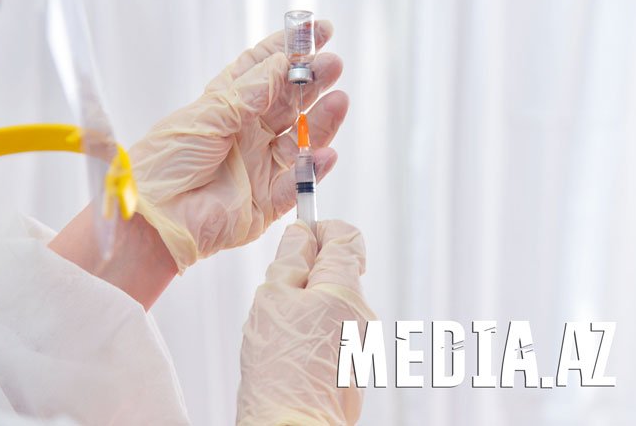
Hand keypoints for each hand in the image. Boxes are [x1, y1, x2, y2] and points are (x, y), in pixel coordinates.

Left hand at [130, 21, 347, 271]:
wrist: (154, 216)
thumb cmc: (167, 162)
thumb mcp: (207, 116)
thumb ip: (249, 93)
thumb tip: (282, 63)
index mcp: (226, 108)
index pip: (264, 72)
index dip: (291, 52)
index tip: (318, 33)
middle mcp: (246, 134)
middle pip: (289, 103)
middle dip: (312, 82)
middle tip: (333, 65)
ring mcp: (259, 167)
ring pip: (301, 140)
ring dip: (321, 121)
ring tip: (339, 100)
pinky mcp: (266, 202)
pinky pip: (297, 184)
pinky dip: (313, 169)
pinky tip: (325, 153)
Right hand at [237, 220, 375, 424]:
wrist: (291, 424)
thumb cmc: (279, 368)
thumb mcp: (272, 298)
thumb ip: (290, 260)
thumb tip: (301, 234)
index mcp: (345, 287)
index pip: (347, 236)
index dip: (320, 230)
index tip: (298, 240)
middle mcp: (362, 311)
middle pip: (339, 270)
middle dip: (307, 273)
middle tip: (277, 294)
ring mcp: (361, 340)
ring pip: (332, 303)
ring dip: (307, 305)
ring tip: (281, 331)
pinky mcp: (355, 363)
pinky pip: (333, 332)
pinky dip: (313, 332)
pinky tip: (291, 352)